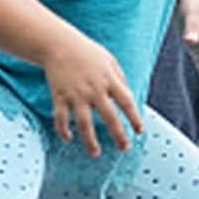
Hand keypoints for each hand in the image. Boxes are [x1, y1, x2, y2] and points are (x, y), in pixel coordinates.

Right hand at [42, 28, 143, 157]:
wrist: (59, 44)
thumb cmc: (87, 52)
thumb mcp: (109, 61)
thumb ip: (120, 78)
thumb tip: (129, 98)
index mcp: (109, 80)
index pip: (126, 102)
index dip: (134, 118)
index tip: (139, 131)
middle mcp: (94, 89)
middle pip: (109, 117)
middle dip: (118, 135)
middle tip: (124, 148)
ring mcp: (76, 94)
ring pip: (84, 123)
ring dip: (90, 141)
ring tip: (95, 154)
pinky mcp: (59, 96)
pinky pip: (61, 118)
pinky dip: (63, 130)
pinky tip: (68, 138)